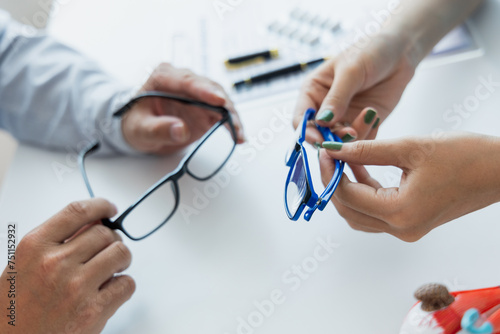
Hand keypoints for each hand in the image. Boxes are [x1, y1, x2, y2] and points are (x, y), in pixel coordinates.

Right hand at [0, 199, 134, 333]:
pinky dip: (124, 285)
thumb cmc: (16, 309)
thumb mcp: (24, 265)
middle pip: (104, 233)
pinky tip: (111, 291)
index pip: (77, 211)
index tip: (109, 209)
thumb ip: (57, 241)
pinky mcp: (93, 311)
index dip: (100, 206)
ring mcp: (76, 287)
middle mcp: (55, 263)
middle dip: (112, 239)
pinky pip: (127, 284)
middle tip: (109, 250)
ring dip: (122, 259)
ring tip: (113, 269)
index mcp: (35, 246)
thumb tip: (94, 220)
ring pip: (121, 253)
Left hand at [122, 63, 244, 153]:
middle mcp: (184, 81)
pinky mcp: (206, 107)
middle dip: (224, 106)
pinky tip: (238, 135)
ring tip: (238, 134)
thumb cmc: (136, 122)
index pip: (186, 80)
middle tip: (233, 122)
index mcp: (163, 77)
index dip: (204, 90)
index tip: (218, 100)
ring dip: (231, 117)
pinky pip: (223, 113)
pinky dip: (232, 124)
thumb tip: (179, 130)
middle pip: (209, 88)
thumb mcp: (139, 129)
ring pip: (221, 100)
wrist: (140, 128)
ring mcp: (197, 94)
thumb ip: (158, 129)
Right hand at [294, 32, 415, 143]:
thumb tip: (321, 121)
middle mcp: (324, 108)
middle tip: (350, 134)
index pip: (300, 119)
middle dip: (332, 139)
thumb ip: (336, 98)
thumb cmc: (370, 51)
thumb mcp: (351, 71)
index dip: (306, 132)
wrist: (400, 52)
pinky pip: (359, 140)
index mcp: (312, 91)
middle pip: (318, 135)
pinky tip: (375, 117)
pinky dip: (367, 135)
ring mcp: (343, 117)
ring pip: (339, 141)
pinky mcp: (361, 123)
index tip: (319, 139)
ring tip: (369, 118)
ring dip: (353, 137)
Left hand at [320, 133, 499, 241]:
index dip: (331, 173)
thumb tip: (335, 150)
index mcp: (401, 213)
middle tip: (329, 157)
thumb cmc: (467, 157)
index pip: (348, 197)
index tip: (324, 152)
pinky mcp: (412, 222)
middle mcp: (402, 228)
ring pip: (360, 214)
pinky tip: (361, 169)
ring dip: (348, 189)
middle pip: (350, 211)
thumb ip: (367, 150)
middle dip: (334, 183)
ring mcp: (407, 229)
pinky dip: (364, 193)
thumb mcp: (411, 147)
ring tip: (344, 160)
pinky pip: (377, 212)